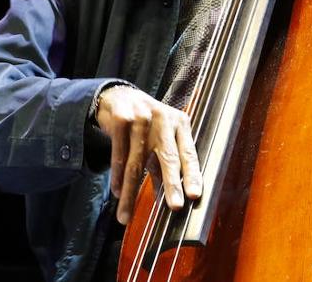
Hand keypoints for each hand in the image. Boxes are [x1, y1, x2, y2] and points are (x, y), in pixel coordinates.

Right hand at [94, 84, 201, 224]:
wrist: (117, 95)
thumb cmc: (144, 123)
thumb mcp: (159, 138)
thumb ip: (163, 163)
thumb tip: (167, 195)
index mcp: (179, 123)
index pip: (189, 153)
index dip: (192, 175)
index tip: (195, 196)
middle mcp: (163, 119)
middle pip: (168, 156)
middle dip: (172, 184)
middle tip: (176, 206)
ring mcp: (142, 118)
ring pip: (136, 163)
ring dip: (130, 192)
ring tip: (126, 215)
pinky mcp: (121, 119)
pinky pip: (118, 155)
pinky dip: (117, 176)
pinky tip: (117, 192)